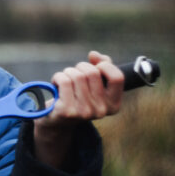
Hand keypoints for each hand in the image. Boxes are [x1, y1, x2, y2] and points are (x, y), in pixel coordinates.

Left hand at [33, 51, 123, 167]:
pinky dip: (58, 77)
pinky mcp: (67, 111)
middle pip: (93, 72)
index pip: (117, 77)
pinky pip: (64, 81)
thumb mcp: (95, 84)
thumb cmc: (79, 97)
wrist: (58, 120)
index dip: (105, 66)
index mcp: (113, 105)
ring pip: (77, 75)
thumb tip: (94, 55)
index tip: (96, 66)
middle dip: (81, 67)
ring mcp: (84, 112)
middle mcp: (101, 111)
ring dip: (68, 72)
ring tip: (65, 81)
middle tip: (75, 75)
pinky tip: (56, 85)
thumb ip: (102, 66)